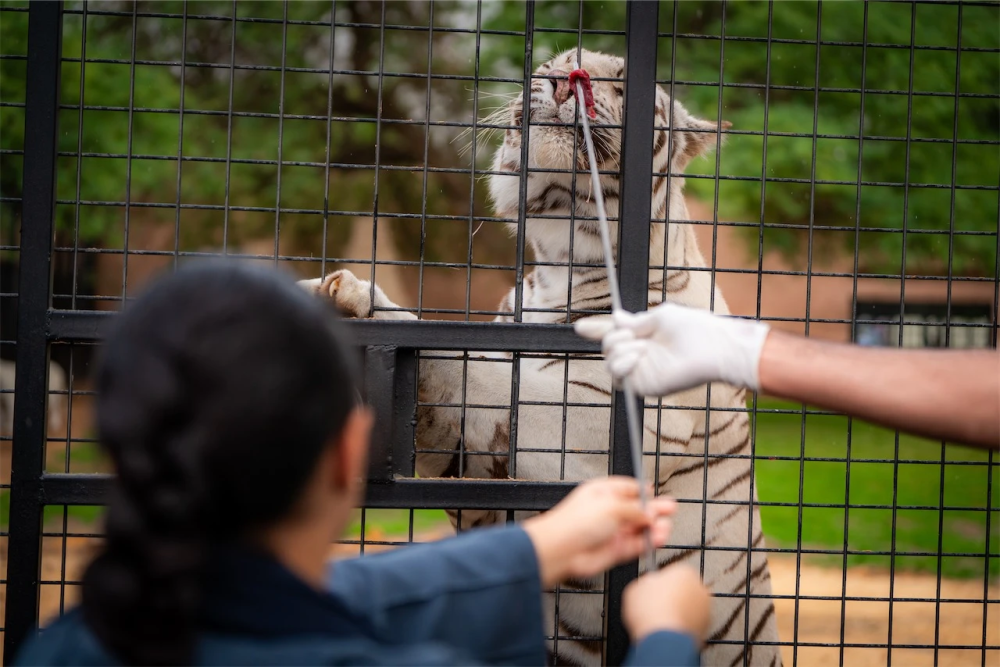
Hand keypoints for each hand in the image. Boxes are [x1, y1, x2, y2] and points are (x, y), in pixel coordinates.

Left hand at [522, 477, 675, 587]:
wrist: (561, 549)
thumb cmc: (575, 522)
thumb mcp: (611, 505)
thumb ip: (635, 509)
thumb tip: (650, 513)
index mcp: (603, 493)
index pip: (628, 489)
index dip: (642, 491)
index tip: (655, 493)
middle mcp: (608, 512)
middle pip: (637, 509)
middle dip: (655, 509)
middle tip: (671, 508)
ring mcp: (612, 532)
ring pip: (639, 528)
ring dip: (654, 527)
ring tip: (665, 526)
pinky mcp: (615, 551)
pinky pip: (636, 545)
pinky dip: (649, 543)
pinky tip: (659, 539)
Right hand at [574, 303, 769, 396]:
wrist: (712, 347)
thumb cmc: (694, 328)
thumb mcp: (660, 317)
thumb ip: (636, 322)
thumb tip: (615, 317)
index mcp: (645, 337)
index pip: (615, 335)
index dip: (597, 331)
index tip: (580, 327)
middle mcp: (641, 355)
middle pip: (608, 348)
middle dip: (612, 337)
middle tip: (631, 334)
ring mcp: (642, 371)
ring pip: (609, 363)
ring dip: (618, 350)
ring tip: (639, 346)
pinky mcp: (645, 386)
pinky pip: (618, 378)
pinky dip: (621, 364)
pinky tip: (637, 356)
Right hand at [622, 564, 711, 646]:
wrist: (662, 639)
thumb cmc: (651, 611)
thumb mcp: (636, 587)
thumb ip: (647, 582)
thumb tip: (648, 585)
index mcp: (685, 572)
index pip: (674, 573)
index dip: (661, 583)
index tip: (653, 590)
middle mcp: (700, 588)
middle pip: (684, 589)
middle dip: (673, 597)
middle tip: (656, 605)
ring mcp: (705, 609)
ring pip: (689, 607)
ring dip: (678, 612)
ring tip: (661, 620)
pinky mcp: (706, 628)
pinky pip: (691, 623)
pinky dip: (682, 626)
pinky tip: (668, 630)